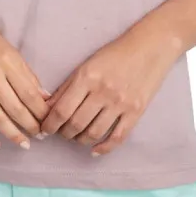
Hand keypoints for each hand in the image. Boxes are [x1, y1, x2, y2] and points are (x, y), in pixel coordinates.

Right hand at [0, 6, 52, 150]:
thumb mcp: (9, 49)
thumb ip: (26, 73)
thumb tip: (44, 96)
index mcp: (6, 61)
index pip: (29, 92)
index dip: (41, 110)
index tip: (50, 120)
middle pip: (15, 107)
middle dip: (31, 125)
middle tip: (41, 135)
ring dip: (12, 133)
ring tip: (24, 143)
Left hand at [39, 33, 180, 155]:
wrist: (150, 47)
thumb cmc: (115, 54)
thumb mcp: (86, 65)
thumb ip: (66, 87)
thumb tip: (47, 107)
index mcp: (87, 77)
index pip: (62, 110)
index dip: (50, 124)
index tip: (45, 129)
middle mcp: (103, 91)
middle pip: (76, 124)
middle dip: (64, 133)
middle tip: (61, 132)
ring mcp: (121, 103)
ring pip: (94, 133)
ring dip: (80, 140)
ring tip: (77, 137)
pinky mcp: (136, 111)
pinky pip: (117, 137)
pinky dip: (104, 148)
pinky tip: (95, 149)